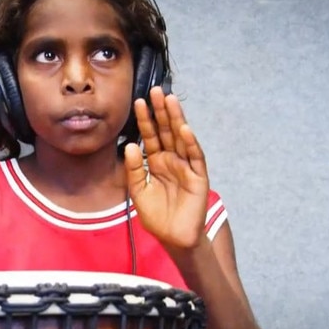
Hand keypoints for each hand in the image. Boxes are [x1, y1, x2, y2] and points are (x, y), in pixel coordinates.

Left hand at [124, 86, 208, 248]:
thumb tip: (130, 146)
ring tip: (170, 100)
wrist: (174, 238)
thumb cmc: (157, 216)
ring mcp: (186, 167)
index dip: (145, 120)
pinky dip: (190, 143)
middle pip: (166, 131)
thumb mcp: (138, 192)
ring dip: (177, 120)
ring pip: (181, 139)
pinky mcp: (198, 177)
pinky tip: (184, 129)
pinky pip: (195, 157)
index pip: (150, 136)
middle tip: (156, 91)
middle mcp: (172, 160)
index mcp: (156, 162)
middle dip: (161, 112)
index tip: (138, 102)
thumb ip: (134, 170)